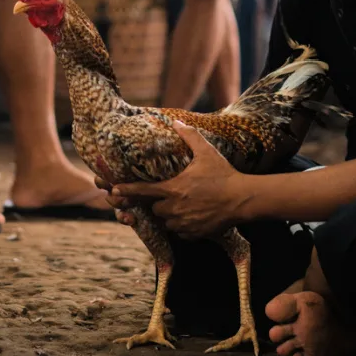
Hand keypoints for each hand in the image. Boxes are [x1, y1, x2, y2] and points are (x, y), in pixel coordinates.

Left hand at [112, 121, 247, 238]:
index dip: (127, 190)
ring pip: (167, 221)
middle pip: (155, 208)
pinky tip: (196, 215)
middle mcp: (174, 208)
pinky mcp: (194, 234)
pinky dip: (184, 226)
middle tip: (175, 193)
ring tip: (188, 204)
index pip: (143, 190)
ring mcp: (184, 223)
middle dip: (160, 202)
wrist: (242, 199)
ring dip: (172, 214)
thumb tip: (176, 122)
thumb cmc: (224, 174)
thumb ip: (189, 136)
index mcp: (173, 189)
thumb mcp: (206, 152)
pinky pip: (181, 232)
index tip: (113, 191)